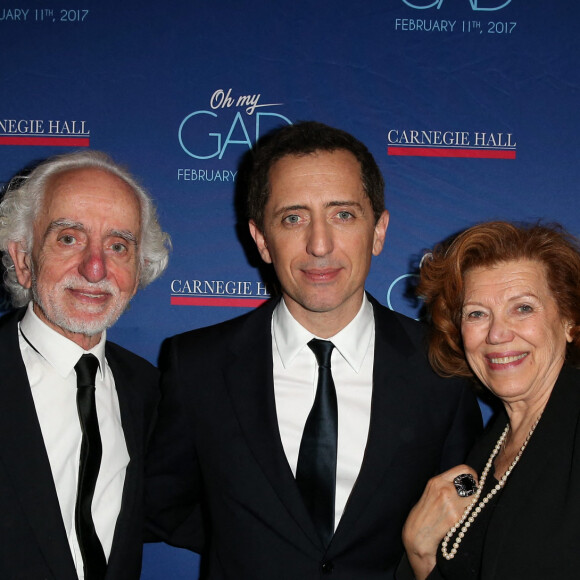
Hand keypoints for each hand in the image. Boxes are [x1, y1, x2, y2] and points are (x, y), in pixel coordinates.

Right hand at [402, 465, 478, 579]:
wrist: (418, 534)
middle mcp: (444, 489)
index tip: (472, 481)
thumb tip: (465, 480)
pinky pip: (470, 510)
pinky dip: (468, 512)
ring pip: (474, 496)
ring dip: (472, 501)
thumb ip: (445, 484)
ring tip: (463, 507)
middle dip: (475, 488)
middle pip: (472, 482)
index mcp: (437, 481)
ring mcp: (451, 503)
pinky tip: (459, 517)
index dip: (472, 474)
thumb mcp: (431, 491)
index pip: (464, 469)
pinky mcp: (456, 516)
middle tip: (471, 495)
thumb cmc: (424, 513)